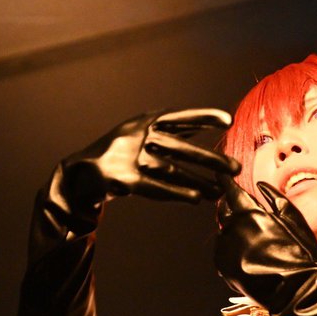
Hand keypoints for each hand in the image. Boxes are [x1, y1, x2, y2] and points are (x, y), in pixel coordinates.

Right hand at [57, 108, 237, 224]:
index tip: (229, 120)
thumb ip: (169, 130)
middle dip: (210, 159)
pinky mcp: (124, 180)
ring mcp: (130, 157)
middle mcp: (138, 136)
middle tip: (236, 168)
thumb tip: (200, 126)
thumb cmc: (118, 153)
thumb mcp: (142, 134)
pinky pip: (157, 188)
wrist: (81, 174)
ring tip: (221, 191)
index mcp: (144, 122)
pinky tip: (197, 198)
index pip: (179, 117)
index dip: (203, 117)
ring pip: (173, 170)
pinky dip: (177, 193)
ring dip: (199, 181)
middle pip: (181, 148)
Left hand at [214, 180, 316, 314]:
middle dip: (227, 203)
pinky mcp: (223, 266)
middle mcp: (233, 229)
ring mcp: (226, 249)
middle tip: (234, 202)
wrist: (296, 291)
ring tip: (246, 231)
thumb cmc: (300, 254)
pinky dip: (230, 245)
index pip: (231, 191)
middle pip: (222, 209)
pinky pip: (222, 249)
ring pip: (222, 230)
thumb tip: (260, 186)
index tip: (222, 175)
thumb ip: (275, 198)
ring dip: (230, 226)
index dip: (226, 181)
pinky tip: (245, 249)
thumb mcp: (295, 220)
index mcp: (250, 214)